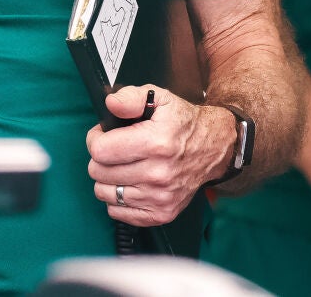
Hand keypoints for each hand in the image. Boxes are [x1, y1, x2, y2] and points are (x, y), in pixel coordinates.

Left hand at [85, 85, 231, 225]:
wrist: (215, 148)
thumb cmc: (183, 123)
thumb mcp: (160, 98)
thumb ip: (131, 97)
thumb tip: (111, 105)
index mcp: (155, 143)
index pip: (100, 151)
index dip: (96, 139)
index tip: (103, 135)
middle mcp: (158, 174)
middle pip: (99, 172)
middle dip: (101, 158)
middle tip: (115, 150)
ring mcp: (160, 197)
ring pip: (105, 193)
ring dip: (108, 179)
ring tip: (122, 167)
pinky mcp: (162, 213)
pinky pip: (118, 213)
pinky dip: (117, 199)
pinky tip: (129, 184)